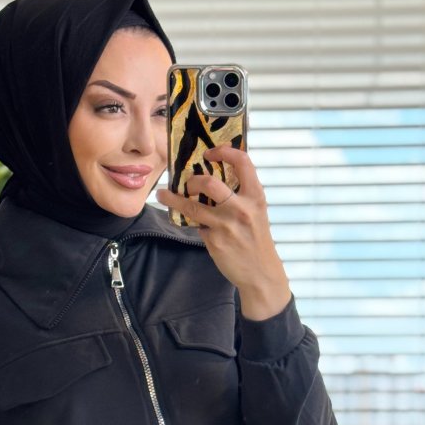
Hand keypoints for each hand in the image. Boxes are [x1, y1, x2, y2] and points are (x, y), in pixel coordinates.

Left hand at [155, 145, 292, 318]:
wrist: (261, 273)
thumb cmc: (256, 238)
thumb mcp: (256, 211)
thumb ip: (240, 194)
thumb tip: (211, 177)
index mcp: (255, 196)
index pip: (243, 162)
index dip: (224, 151)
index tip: (210, 154)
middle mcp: (241, 209)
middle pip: (209, 183)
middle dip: (193, 180)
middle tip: (188, 183)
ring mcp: (226, 226)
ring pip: (191, 206)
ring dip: (173, 199)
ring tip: (163, 195)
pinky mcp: (214, 241)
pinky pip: (196, 225)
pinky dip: (191, 222)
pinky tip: (189, 222)